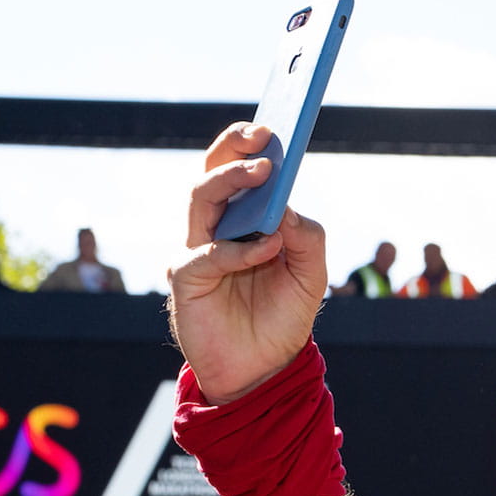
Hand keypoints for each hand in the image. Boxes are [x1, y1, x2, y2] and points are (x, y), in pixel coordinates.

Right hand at [168, 122, 328, 403]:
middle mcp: (214, 229)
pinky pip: (206, 255)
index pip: (236, 171)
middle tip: (262, 139)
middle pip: (210, 175)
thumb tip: (285, 205)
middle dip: (233, 150)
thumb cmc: (282, 317)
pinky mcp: (185, 280)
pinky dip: (238, 249)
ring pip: (199, 200)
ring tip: (263, 173)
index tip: (271, 127)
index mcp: (242, 220)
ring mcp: (196, 251)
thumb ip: (305, 237)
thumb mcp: (311, 275)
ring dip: (231, 181)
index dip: (247, 145)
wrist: (263, 369)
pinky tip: (266, 248)